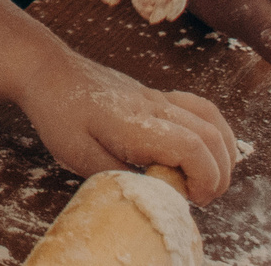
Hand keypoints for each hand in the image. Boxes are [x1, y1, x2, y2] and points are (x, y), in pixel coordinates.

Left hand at [14, 49, 236, 202]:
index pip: (193, 148)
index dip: (205, 179)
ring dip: (222, 153)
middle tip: (199, 198)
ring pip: (212, 119)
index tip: (192, 200)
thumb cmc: (59, 113)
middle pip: (211, 136)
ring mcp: (158, 98)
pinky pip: (199, 108)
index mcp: (136, 124)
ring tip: (207, 179)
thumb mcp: (77, 155)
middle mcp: (155, 107)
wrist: (47, 70)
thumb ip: (117, 176)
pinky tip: (203, 152)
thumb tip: (153, 196)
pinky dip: (214, 132)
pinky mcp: (157, 96)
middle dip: (219, 174)